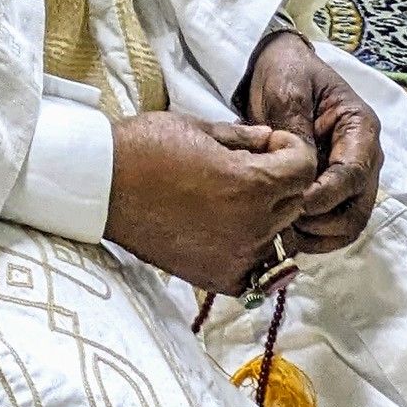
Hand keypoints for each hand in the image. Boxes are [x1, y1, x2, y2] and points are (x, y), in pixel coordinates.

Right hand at [106, 107, 317, 292]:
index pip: (306, 169)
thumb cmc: (145, 148)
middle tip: (250, 169)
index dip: (291, 150)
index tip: (269, 144)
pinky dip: (252, 252)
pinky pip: (258, 270)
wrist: (101, 187)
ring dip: (270, 218)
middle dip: (282, 181)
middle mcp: (251, 225)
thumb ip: (245, 138)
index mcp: (251, 184)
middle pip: (296, 203)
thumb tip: (270, 140)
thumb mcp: (201, 128)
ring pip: (281, 238)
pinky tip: (227, 231)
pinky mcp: (218, 277)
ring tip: (236, 201)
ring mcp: (236, 256)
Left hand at [241, 33, 383, 253]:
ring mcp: (351, 177)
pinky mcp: (332, 191)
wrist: (275, 66)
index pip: (353, 175)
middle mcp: (363, 158)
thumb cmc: (285, 72)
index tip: (293, 201)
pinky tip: (283, 230)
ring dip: (317, 235)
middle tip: (283, 221)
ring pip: (347, 225)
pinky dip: (311, 236)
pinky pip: (332, 226)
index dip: (325, 195)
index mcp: (361, 128)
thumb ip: (296, 130)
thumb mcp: (287, 90)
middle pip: (357, 210)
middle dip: (322, 222)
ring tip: (281, 228)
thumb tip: (301, 173)